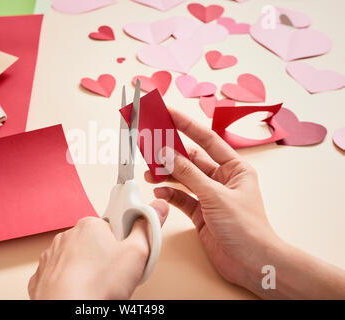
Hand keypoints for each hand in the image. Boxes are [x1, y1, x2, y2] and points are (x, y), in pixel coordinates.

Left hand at [28, 200, 168, 299]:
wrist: (69, 311)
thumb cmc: (97, 286)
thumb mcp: (137, 253)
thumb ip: (148, 228)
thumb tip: (157, 208)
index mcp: (90, 225)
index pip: (113, 226)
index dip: (124, 242)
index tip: (128, 255)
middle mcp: (68, 236)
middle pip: (96, 242)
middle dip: (107, 257)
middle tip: (116, 275)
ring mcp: (53, 256)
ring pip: (78, 259)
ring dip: (89, 269)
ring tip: (99, 286)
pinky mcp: (44, 275)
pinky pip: (63, 274)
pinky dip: (72, 281)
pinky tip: (82, 291)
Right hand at [145, 108, 279, 291]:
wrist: (252, 263)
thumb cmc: (247, 228)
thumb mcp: (216, 195)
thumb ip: (189, 174)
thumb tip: (168, 154)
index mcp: (235, 168)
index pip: (208, 140)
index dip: (188, 125)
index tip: (170, 113)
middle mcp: (222, 179)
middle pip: (192, 160)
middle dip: (171, 154)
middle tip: (152, 144)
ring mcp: (210, 196)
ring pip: (184, 178)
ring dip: (167, 175)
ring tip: (150, 172)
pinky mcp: (201, 213)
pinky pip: (181, 197)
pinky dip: (170, 194)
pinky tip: (160, 192)